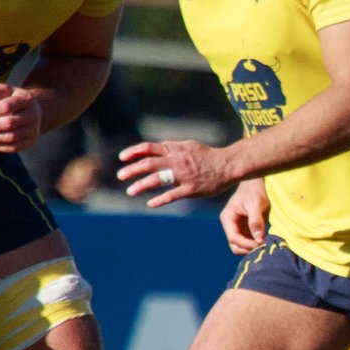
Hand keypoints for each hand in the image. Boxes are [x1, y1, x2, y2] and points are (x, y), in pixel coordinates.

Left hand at [0, 84, 41, 152]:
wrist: (35, 111)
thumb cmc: (13, 99)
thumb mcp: (6, 90)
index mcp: (27, 99)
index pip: (7, 106)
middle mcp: (33, 115)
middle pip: (9, 123)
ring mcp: (33, 129)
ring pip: (11, 137)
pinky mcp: (31, 141)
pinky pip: (14, 147)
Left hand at [117, 140, 235, 207]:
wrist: (228, 165)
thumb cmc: (209, 156)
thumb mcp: (190, 145)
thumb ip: (173, 147)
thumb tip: (159, 146)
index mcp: (176, 150)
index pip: (149, 148)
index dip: (134, 152)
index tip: (122, 157)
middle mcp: (177, 162)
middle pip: (149, 164)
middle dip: (132, 170)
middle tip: (120, 176)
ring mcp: (183, 176)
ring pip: (157, 179)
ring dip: (141, 185)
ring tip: (130, 191)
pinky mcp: (191, 189)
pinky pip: (172, 195)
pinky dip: (160, 200)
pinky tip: (150, 203)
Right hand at [219, 178, 269, 252]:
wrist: (257, 184)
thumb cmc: (255, 191)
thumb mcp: (255, 204)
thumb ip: (256, 220)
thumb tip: (259, 238)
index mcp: (228, 218)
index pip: (233, 237)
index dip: (246, 244)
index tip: (260, 244)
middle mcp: (230, 225)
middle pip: (235, 245)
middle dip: (247, 249)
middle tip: (263, 247)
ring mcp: (238, 228)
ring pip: (241, 246)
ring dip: (252, 249)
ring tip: (265, 246)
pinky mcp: (246, 230)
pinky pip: (249, 242)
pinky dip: (256, 245)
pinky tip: (266, 243)